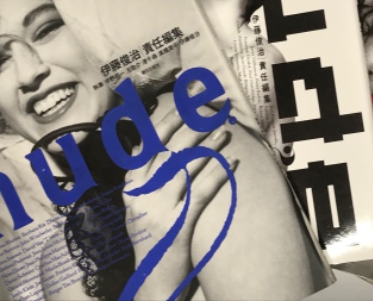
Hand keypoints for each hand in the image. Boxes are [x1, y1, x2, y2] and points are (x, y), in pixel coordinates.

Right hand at [122, 93, 236, 299]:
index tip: (184, 104)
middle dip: (192, 127)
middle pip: (169, 151)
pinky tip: (231, 161)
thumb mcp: (137, 205)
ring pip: (185, 168)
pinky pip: (200, 193)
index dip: (167, 122)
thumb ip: (142, 176)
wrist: (151, 278)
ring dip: (208, 147)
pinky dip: (217, 174)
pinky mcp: (177, 225)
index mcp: (131, 186)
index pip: (148, 145)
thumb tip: (149, 142)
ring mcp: (158, 210)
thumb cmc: (149, 236)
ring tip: (226, 132)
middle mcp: (141, 194)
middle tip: (212, 112)